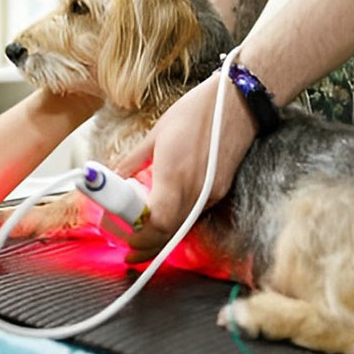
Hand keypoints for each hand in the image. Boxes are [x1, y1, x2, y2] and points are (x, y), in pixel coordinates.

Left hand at [117, 73, 257, 262]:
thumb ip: (134, 160)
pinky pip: (196, 214)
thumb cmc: (197, 111)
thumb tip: (114, 175)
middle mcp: (195, 190)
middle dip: (147, 246)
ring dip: (163, 238)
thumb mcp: (157, 133)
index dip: (138, 236)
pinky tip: (167, 218)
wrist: (238, 102)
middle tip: (129, 251)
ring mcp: (211, 193)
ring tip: (143, 239)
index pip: (156, 223)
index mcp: (174, 175)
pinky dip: (179, 222)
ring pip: (183, 227)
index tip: (122, 236)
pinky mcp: (221, 190)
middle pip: (169, 233)